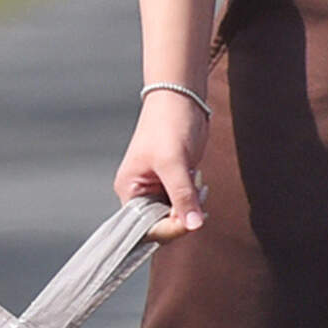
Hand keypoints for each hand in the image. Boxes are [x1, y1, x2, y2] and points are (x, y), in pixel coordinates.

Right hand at [117, 87, 209, 239]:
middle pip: (162, 224)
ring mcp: (158, 188)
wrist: (180, 99)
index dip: (169, 228)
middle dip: (183, 215)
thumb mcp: (174, 162)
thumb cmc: (167, 124)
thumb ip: (182, 195)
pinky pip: (185, 202)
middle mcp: (141, 193)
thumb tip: (193, 224)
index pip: (146, 227)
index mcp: (130, 190)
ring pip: (176, 215)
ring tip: (196, 180)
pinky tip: (198, 178)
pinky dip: (196, 196)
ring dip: (192, 204)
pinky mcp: (173, 183)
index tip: (191, 219)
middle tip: (197, 196)